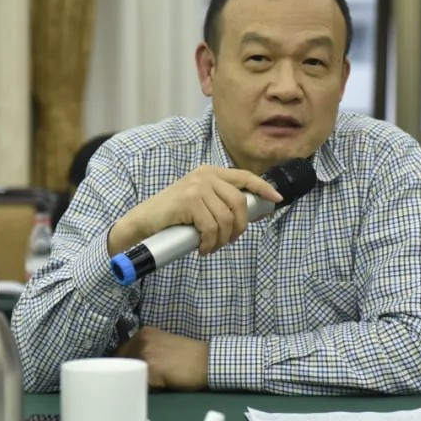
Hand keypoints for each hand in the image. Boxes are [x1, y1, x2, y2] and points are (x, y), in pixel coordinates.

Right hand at [108, 166, 282, 255]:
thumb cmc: (173, 216)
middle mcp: (206, 175)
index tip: (277, 200)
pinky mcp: (189, 201)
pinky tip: (201, 248)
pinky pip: (212, 228)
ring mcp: (197, 187)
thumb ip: (221, 202)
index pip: (245, 177)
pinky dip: (209, 243)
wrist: (143, 222)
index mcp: (211, 172)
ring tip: (210, 246)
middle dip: (239, 228)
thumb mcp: (200, 202)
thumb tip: (252, 214)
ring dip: (221, 240)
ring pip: (226, 219)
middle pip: (240, 203)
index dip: (263, 189)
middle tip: (228, 241)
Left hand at [115, 327, 208, 390]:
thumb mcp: (163, 345)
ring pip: (128, 373)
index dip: (120, 365)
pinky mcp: (151, 368)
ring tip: (137, 389)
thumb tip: (128, 366)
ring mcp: (145, 353)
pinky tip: (147, 391)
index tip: (121, 376)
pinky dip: (141, 388)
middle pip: (120, 362)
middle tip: (128, 385)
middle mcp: (142, 340)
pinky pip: (138, 382)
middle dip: (123, 374)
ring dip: (131, 382)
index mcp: (144, 333)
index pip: (120, 352)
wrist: (206, 361)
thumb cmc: (187, 356)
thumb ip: (145, 350)